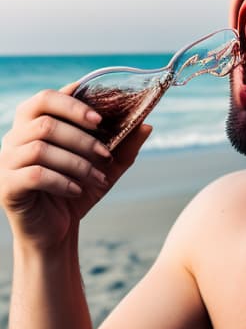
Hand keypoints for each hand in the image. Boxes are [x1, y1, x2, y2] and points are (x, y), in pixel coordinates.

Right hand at [0, 83, 151, 249]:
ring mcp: (6, 161)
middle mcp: (15, 137)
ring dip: (77, 163)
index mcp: (35, 123)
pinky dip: (62, 181)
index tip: (100, 117)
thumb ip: (125, 145)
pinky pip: (35, 175)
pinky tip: (77, 190)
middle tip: (106, 152)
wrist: (57, 230)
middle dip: (82, 137)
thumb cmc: (78, 189)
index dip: (73, 103)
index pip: (47, 97)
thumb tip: (148, 125)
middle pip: (45, 121)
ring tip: (97, 178)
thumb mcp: (107, 166)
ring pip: (41, 148)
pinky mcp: (7, 186)